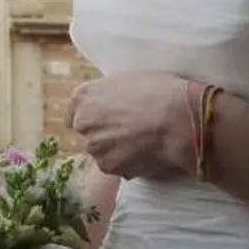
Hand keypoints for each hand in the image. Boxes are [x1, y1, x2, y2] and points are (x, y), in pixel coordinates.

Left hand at [67, 71, 197, 180]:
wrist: (176, 119)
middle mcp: (83, 122)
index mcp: (84, 96)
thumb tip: (112, 104)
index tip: (103, 121)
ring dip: (116, 151)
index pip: (73, 114)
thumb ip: (109, 95)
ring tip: (142, 144)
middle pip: (89, 134)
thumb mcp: (127, 80)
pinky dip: (128, 164)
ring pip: (102, 152)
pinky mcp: (108, 167)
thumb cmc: (158, 91)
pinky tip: (146, 154)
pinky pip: (116, 167)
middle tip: (129, 132)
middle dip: (105, 135)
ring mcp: (94, 146)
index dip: (91, 118)